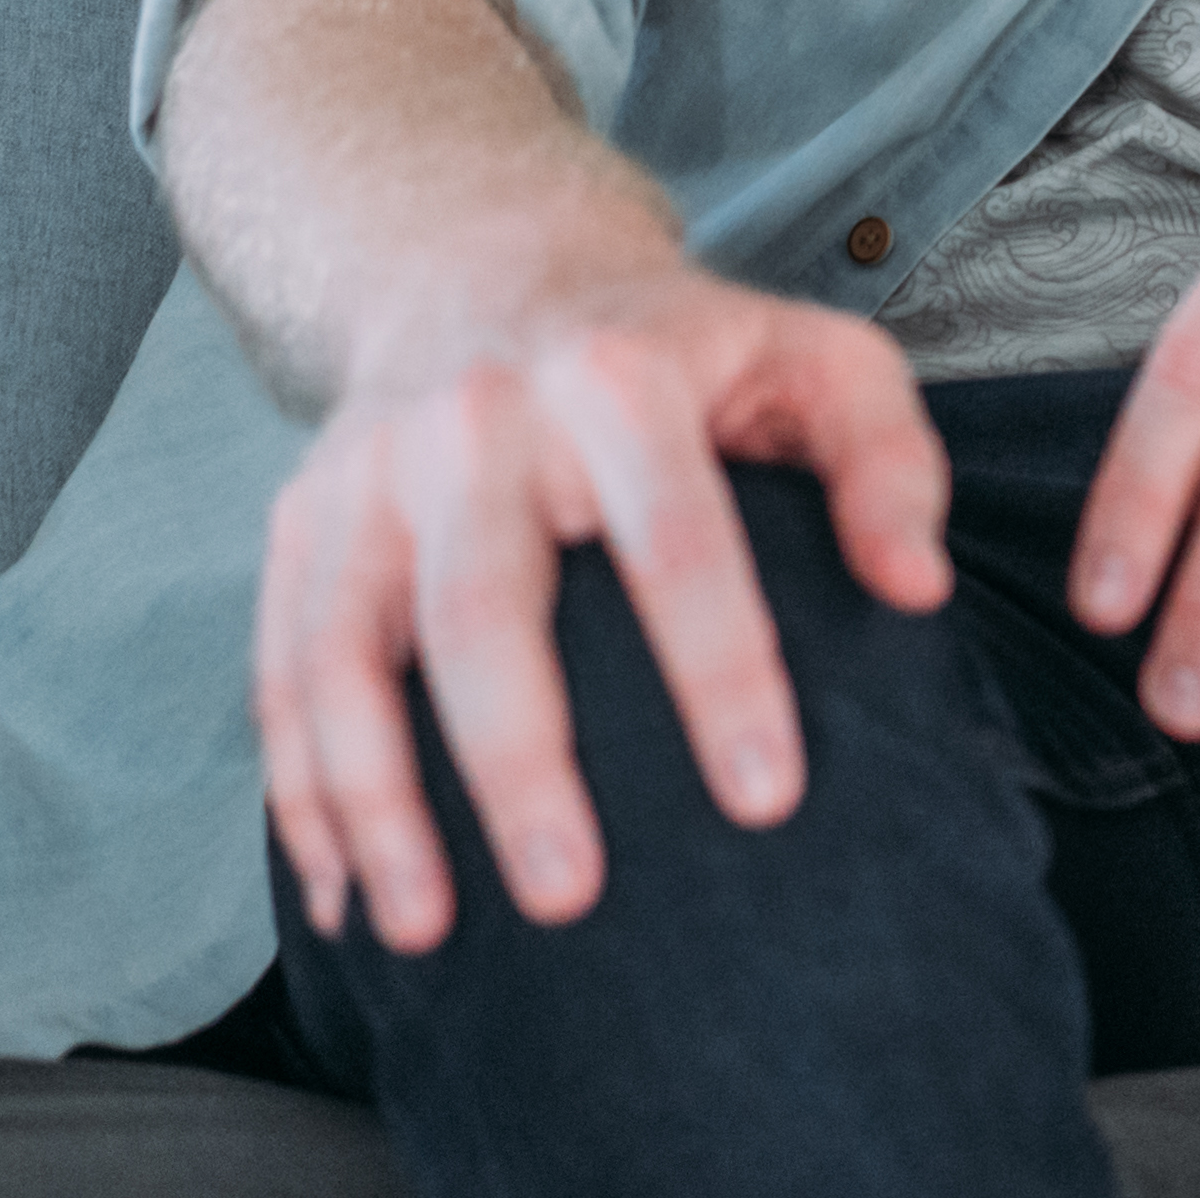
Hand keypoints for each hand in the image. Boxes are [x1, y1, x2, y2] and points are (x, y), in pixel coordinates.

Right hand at [252, 254, 947, 952]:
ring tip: (427, 928)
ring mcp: (367, 476)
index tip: (766, 797)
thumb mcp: (814, 359)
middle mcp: (475, 421)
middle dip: (522, 764)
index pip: (679, 541)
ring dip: (381, 803)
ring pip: (349, 655)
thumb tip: (916, 590)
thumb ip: (885, 462)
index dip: (723, 672)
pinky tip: (349, 893)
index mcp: (618, 377)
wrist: (490, 270)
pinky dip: (305, 793)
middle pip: (484, 611)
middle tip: (574, 897)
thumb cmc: (682, 349)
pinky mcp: (300, 528)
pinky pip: (283, 674)